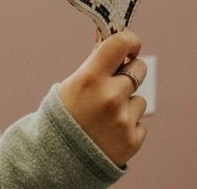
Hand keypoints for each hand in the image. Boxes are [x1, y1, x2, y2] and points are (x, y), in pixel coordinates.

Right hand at [57, 31, 147, 167]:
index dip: (130, 40)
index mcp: (91, 78)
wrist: (57, 161)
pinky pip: (139, 122)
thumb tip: (108, 35)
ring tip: (105, 116)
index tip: (130, 45)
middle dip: (129, 72)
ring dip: (127, 104)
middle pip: (139, 68)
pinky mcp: (132, 140)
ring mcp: (123, 120)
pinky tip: (109, 132)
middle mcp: (110, 97)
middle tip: (114, 83)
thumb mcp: (73, 83)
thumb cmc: (65, 115)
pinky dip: (128, 125)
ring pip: (139, 98)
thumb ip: (95, 62)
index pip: (122, 43)